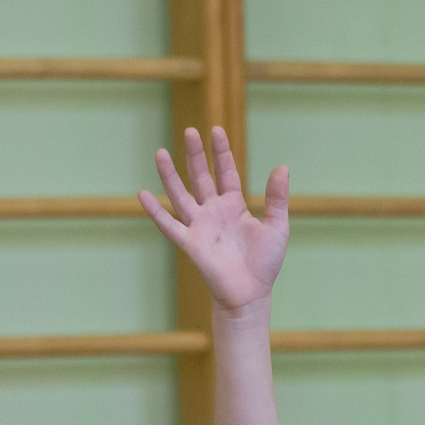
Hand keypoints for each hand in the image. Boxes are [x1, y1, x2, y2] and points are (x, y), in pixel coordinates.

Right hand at [139, 127, 288, 313]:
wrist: (251, 294)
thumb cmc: (264, 264)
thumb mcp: (276, 226)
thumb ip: (276, 198)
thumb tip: (282, 166)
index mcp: (234, 206)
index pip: (225, 172)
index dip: (221, 152)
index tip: (216, 130)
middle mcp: (213, 212)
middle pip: (201, 177)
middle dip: (195, 155)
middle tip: (190, 131)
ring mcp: (199, 226)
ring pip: (181, 195)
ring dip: (170, 175)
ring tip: (159, 152)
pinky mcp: (190, 243)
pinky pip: (169, 225)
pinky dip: (155, 212)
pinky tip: (142, 195)